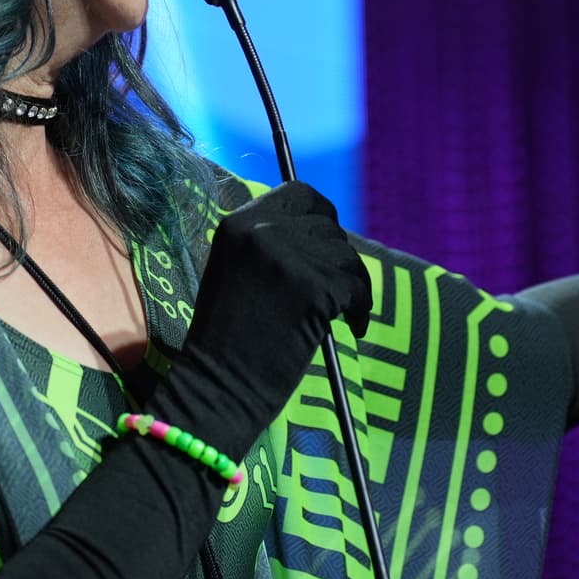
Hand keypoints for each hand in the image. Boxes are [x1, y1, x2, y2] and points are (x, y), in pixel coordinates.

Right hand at [154, 181, 371, 455]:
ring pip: (346, 256)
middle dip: (336, 257)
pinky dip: (361, 308)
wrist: (217, 385)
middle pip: (328, 225)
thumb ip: (270, 245)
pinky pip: (357, 287)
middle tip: (337, 287)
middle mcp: (262, 231)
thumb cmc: (226, 339)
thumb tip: (322, 233)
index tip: (327, 242)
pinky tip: (353, 327)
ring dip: (352, 284)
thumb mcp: (236, 271)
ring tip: (344, 312)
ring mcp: (289, 257)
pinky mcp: (314, 287)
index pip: (299, 193)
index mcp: (237, 223)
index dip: (320, 216)